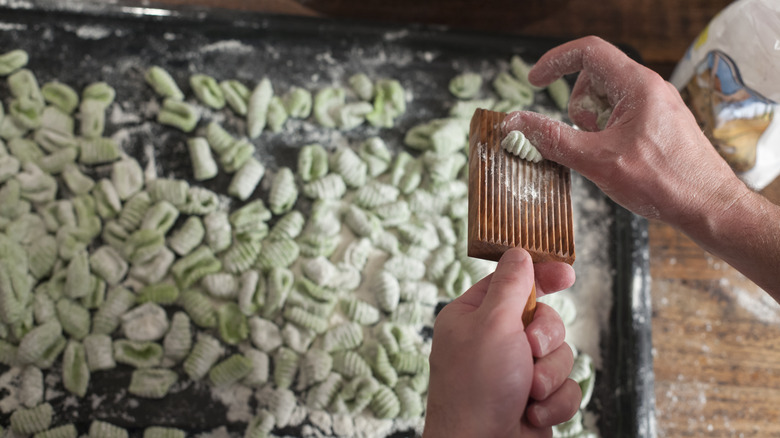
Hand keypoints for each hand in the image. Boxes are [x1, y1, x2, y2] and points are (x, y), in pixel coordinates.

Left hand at [423, 248, 580, 437]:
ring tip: (528, 392)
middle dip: (545, 339)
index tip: (567, 274)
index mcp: (473, 317)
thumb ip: (511, 285)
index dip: (540, 275)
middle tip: (530, 351)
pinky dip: (555, 401)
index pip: (511, 282)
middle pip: (544, 318)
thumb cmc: (476, 388)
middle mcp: (492, 341)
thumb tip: (519, 251)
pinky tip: (533, 413)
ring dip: (549, 374)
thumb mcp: (492, 324)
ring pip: (559, 353)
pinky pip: (565, 386)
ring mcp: (514, 371)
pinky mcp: (534, 398)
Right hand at [502, 36, 749, 228]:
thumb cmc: (663, 182)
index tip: (534, 81)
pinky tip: (615, 160)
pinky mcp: (659, 124)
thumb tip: (516, 122)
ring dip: (591, 123)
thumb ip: (552, 139)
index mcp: (637, 85)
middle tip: (582, 137)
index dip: (555, 62)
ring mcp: (656, 106)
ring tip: (603, 153)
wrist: (709, 207)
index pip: (588, 51)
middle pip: (594, 77)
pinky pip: (621, 116)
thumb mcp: (596, 160)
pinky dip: (606, 133)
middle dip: (576, 105)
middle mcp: (649, 88)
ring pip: (606, 99)